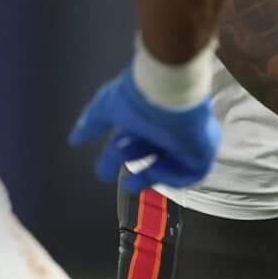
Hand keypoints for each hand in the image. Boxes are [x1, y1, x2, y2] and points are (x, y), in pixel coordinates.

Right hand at [71, 68, 220, 191]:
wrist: (167, 94)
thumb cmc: (139, 97)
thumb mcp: (106, 108)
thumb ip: (91, 123)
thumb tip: (74, 138)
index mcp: (149, 116)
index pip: (132, 141)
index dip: (115, 157)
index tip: (103, 173)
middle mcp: (169, 128)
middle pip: (151, 156)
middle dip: (136, 172)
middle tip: (125, 183)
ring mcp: (189, 141)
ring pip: (167, 166)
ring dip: (147, 173)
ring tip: (134, 176)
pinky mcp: (203, 152)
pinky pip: (187, 174)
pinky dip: (168, 174)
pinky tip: (156, 164)